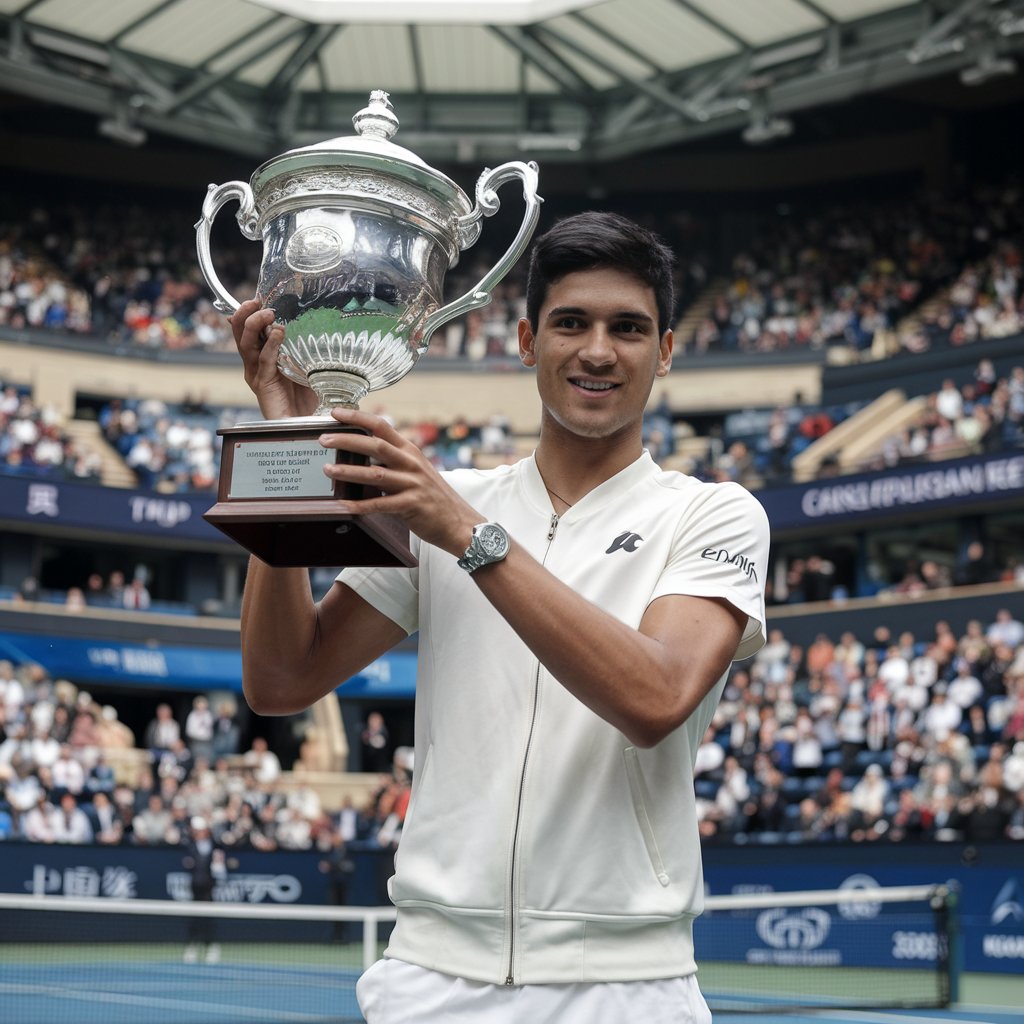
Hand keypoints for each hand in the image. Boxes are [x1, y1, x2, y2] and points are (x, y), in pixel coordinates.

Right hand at [230, 300, 318, 419]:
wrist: (305, 424)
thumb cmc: (309, 397)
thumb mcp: (309, 365)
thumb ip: (306, 348)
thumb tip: (319, 325)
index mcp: (263, 355)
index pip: (250, 328)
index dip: (251, 311)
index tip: (259, 296)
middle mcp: (255, 363)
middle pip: (241, 332)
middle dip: (246, 313)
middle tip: (257, 301)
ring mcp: (257, 373)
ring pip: (246, 343)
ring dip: (254, 324)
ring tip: (269, 313)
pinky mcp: (262, 384)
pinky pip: (264, 360)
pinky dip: (270, 345)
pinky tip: (278, 333)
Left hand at [318, 407, 482, 555]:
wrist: (458, 522)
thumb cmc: (432, 497)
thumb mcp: (416, 470)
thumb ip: (393, 461)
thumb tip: (362, 455)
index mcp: (410, 450)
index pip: (381, 426)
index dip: (357, 417)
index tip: (336, 413)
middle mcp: (411, 463)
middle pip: (375, 446)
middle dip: (346, 441)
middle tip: (324, 440)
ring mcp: (412, 484)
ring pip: (375, 473)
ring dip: (348, 471)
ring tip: (327, 470)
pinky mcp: (411, 505)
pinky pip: (380, 504)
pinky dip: (359, 505)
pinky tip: (343, 505)